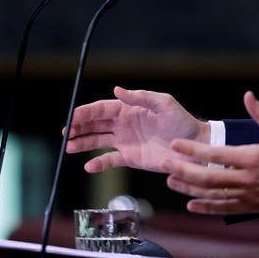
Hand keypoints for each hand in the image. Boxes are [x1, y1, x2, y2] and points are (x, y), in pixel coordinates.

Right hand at [65, 87, 209, 173]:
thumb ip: (140, 97)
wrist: (192, 145)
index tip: (72, 116)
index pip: (102, 109)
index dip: (86, 112)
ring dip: (82, 143)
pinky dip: (98, 164)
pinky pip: (110, 160)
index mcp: (129, 109)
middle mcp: (124, 124)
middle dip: (79, 127)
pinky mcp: (130, 157)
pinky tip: (88, 166)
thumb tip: (117, 90)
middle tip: (66, 133)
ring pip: (98, 141)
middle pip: (95, 124)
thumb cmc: (181, 120)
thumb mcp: (163, 104)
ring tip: (68, 147)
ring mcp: (125, 141)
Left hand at [164, 91, 258, 214]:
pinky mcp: (253, 206)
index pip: (215, 154)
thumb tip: (247, 95)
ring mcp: (250, 195)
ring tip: (171, 182)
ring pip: (212, 195)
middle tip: (165, 164)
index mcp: (254, 157)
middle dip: (183, 171)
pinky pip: (225, 209)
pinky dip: (206, 207)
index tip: (176, 144)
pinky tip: (192, 205)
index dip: (193, 149)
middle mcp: (249, 179)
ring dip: (189, 189)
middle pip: (208, 178)